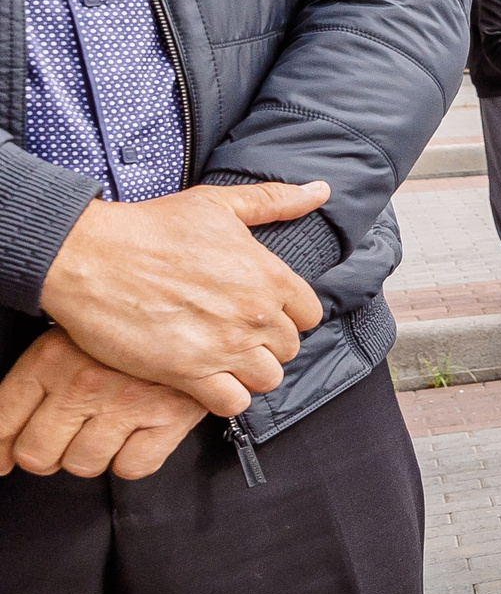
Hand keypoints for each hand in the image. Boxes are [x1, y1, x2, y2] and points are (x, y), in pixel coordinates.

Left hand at [0, 330, 207, 478]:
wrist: (201, 314)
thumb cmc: (131, 330)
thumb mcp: (68, 342)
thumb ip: (31, 389)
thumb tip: (1, 453)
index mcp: (51, 358)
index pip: (1, 422)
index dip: (1, 449)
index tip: (3, 461)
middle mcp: (84, 382)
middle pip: (37, 454)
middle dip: (48, 455)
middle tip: (65, 440)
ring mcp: (127, 401)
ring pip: (83, 464)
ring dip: (91, 456)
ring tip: (105, 431)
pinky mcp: (168, 416)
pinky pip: (132, 467)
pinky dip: (132, 459)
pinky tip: (136, 435)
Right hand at [40, 183, 327, 415]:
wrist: (88, 256)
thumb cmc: (150, 227)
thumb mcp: (217, 203)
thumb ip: (274, 201)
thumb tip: (319, 190)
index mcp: (270, 277)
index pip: (309, 315)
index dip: (286, 316)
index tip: (258, 311)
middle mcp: (255, 315)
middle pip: (288, 349)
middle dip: (266, 344)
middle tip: (233, 334)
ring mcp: (225, 347)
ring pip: (267, 379)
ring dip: (248, 373)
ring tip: (222, 359)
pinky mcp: (189, 373)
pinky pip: (233, 403)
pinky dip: (225, 397)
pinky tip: (205, 380)